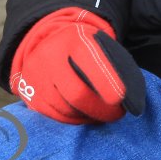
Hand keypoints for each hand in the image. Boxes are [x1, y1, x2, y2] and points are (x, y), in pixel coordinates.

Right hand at [10, 7, 144, 123]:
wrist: (46, 40)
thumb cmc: (82, 46)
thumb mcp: (97, 44)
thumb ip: (113, 64)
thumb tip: (132, 99)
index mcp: (73, 40)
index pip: (91, 63)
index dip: (108, 84)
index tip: (121, 99)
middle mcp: (50, 57)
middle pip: (77, 94)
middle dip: (100, 109)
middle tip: (116, 114)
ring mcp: (36, 76)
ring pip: (65, 109)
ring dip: (87, 116)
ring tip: (101, 113)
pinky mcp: (28, 94)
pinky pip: (54, 116)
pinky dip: (72, 119)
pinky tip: (84, 115)